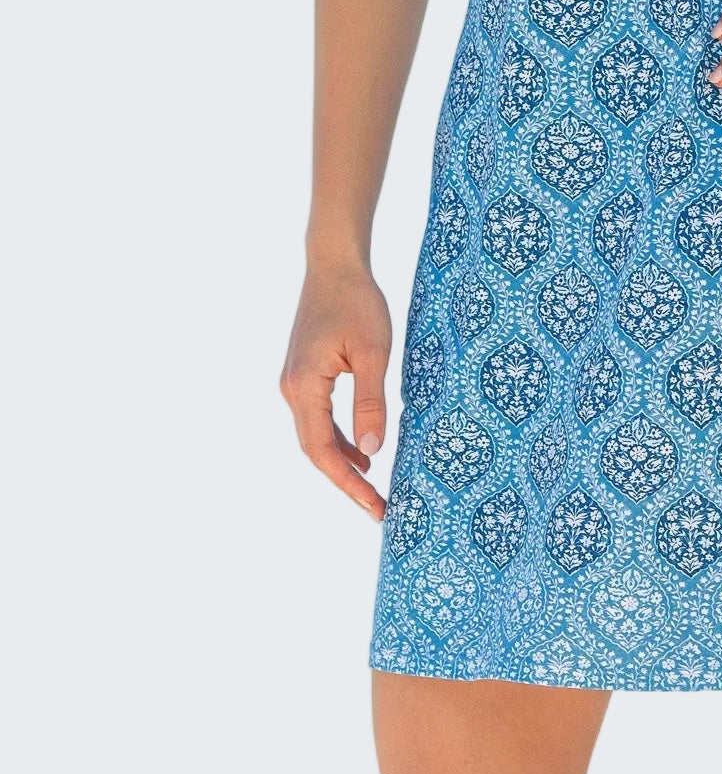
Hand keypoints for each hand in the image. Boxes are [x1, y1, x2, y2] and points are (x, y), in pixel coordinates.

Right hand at [279, 260, 392, 520]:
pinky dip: (339, 438)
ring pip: (315, 436)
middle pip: (315, 451)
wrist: (334, 264)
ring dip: (342, 462)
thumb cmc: (357, 301)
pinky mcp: (303, 373)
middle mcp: (291, 389)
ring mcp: (294, 382)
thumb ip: (371, 402)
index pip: (324, 451)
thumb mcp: (374, 352)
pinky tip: (362, 450)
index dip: (349, 484)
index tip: (376, 509)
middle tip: (378, 509)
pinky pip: (318, 418)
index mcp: (303, 387)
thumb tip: (373, 453)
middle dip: (345, 482)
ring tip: (373, 488)